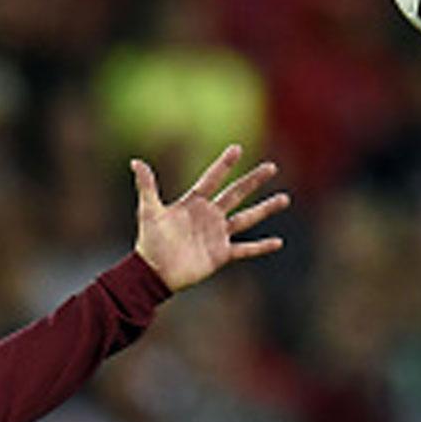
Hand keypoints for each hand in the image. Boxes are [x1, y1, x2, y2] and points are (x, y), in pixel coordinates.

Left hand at [131, 143, 288, 292]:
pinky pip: (245, 249)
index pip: (212, 179)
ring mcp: (217, 234)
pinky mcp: (221, 254)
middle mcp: (209, 216)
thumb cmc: (150, 242)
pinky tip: (277, 242)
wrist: (154, 273)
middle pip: (236, 194)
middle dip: (253, 181)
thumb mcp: (148, 212)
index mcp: (194, 203)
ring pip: (246, 218)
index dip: (223, 165)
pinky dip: (260, 247)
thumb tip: (135, 162)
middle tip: (271, 167)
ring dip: (265, 209)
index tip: (237, 148)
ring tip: (284, 198)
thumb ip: (147, 187)